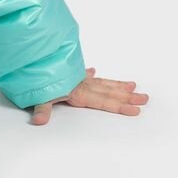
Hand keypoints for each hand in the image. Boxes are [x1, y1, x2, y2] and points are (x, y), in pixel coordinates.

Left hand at [30, 66, 148, 124]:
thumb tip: (38, 122)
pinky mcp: (68, 71)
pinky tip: (94, 70)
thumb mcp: (39, 95)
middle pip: (109, 91)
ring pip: (101, 81)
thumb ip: (42, 109)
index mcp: (78, 92)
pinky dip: (90, 73)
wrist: (33, 55)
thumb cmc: (36, 76)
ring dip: (116, 84)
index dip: (120, 106)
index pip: (104, 102)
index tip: (136, 110)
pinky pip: (83, 73)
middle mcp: (81, 84)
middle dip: (127, 96)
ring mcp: (76, 77)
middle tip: (145, 98)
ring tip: (132, 85)